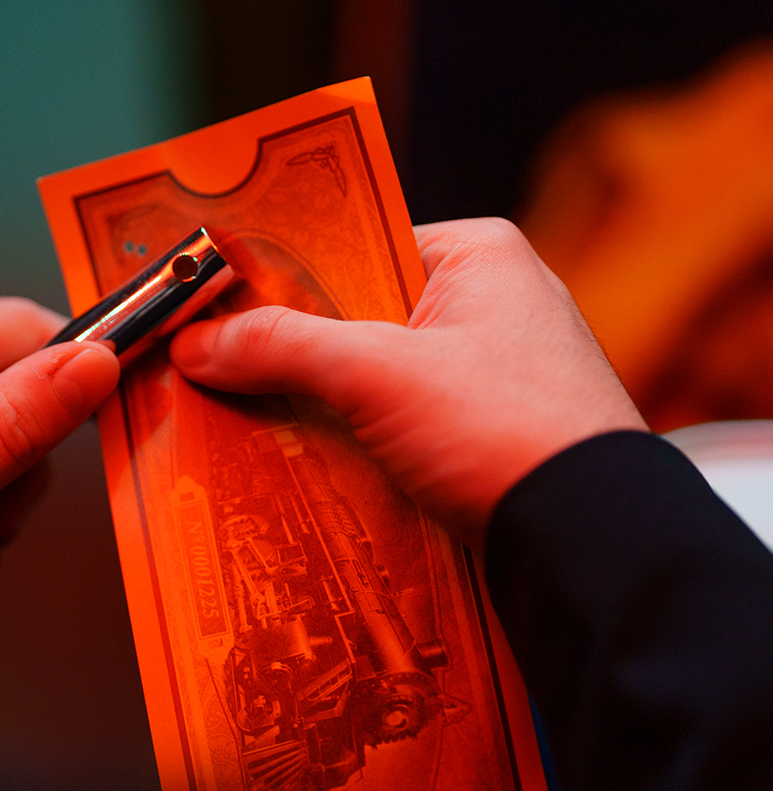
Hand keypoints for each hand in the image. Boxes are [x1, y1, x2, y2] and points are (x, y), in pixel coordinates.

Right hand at [170, 217, 646, 544]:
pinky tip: (310, 462)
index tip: (221, 303)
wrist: (593, 545)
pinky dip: (360, 440)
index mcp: (478, 255)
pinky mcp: (494, 433)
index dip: (285, 277)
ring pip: (379, 375)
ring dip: (324, 402)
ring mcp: (497, 372)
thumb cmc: (509, 429)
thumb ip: (284, 347)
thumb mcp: (378, 375)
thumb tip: (197, 342)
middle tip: (222, 365)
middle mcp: (493, 302)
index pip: (356, 245)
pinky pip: (404, 422)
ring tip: (249, 417)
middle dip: (298, 349)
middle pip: (361, 314)